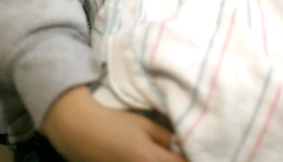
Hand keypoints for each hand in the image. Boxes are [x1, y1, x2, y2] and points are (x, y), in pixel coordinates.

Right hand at [42, 85, 186, 161]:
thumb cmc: (115, 123)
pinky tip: (156, 158)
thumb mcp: (145, 125)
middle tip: (185, 154)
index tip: (202, 151)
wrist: (80, 131)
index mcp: (151, 160)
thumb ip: (168, 138)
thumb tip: (186, 146)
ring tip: (171, 155)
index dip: (196, 157)